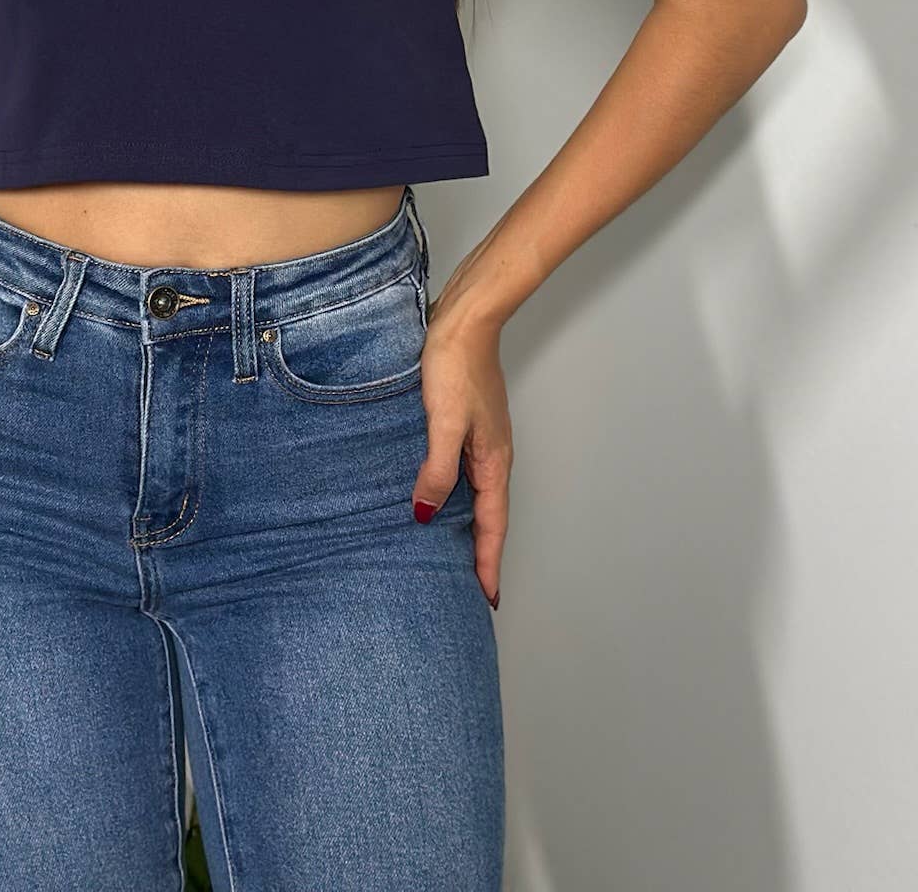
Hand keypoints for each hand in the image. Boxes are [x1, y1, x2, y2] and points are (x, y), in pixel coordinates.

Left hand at [412, 309, 511, 608]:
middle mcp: (491, 455)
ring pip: (476, 494)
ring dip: (469, 525)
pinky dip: (456, 494)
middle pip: (489, 515)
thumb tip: (426, 514)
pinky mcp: (466, 421)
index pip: (492, 526)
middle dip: (483, 553)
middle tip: (472, 589)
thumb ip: (437, 469)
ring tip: (453, 554)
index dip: (488, 563)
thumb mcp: (443, 422)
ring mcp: (481, 438)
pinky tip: (438, 494)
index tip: (487, 599)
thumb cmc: (456, 364)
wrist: (467, 317)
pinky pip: (464, 472)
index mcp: (492, 461)